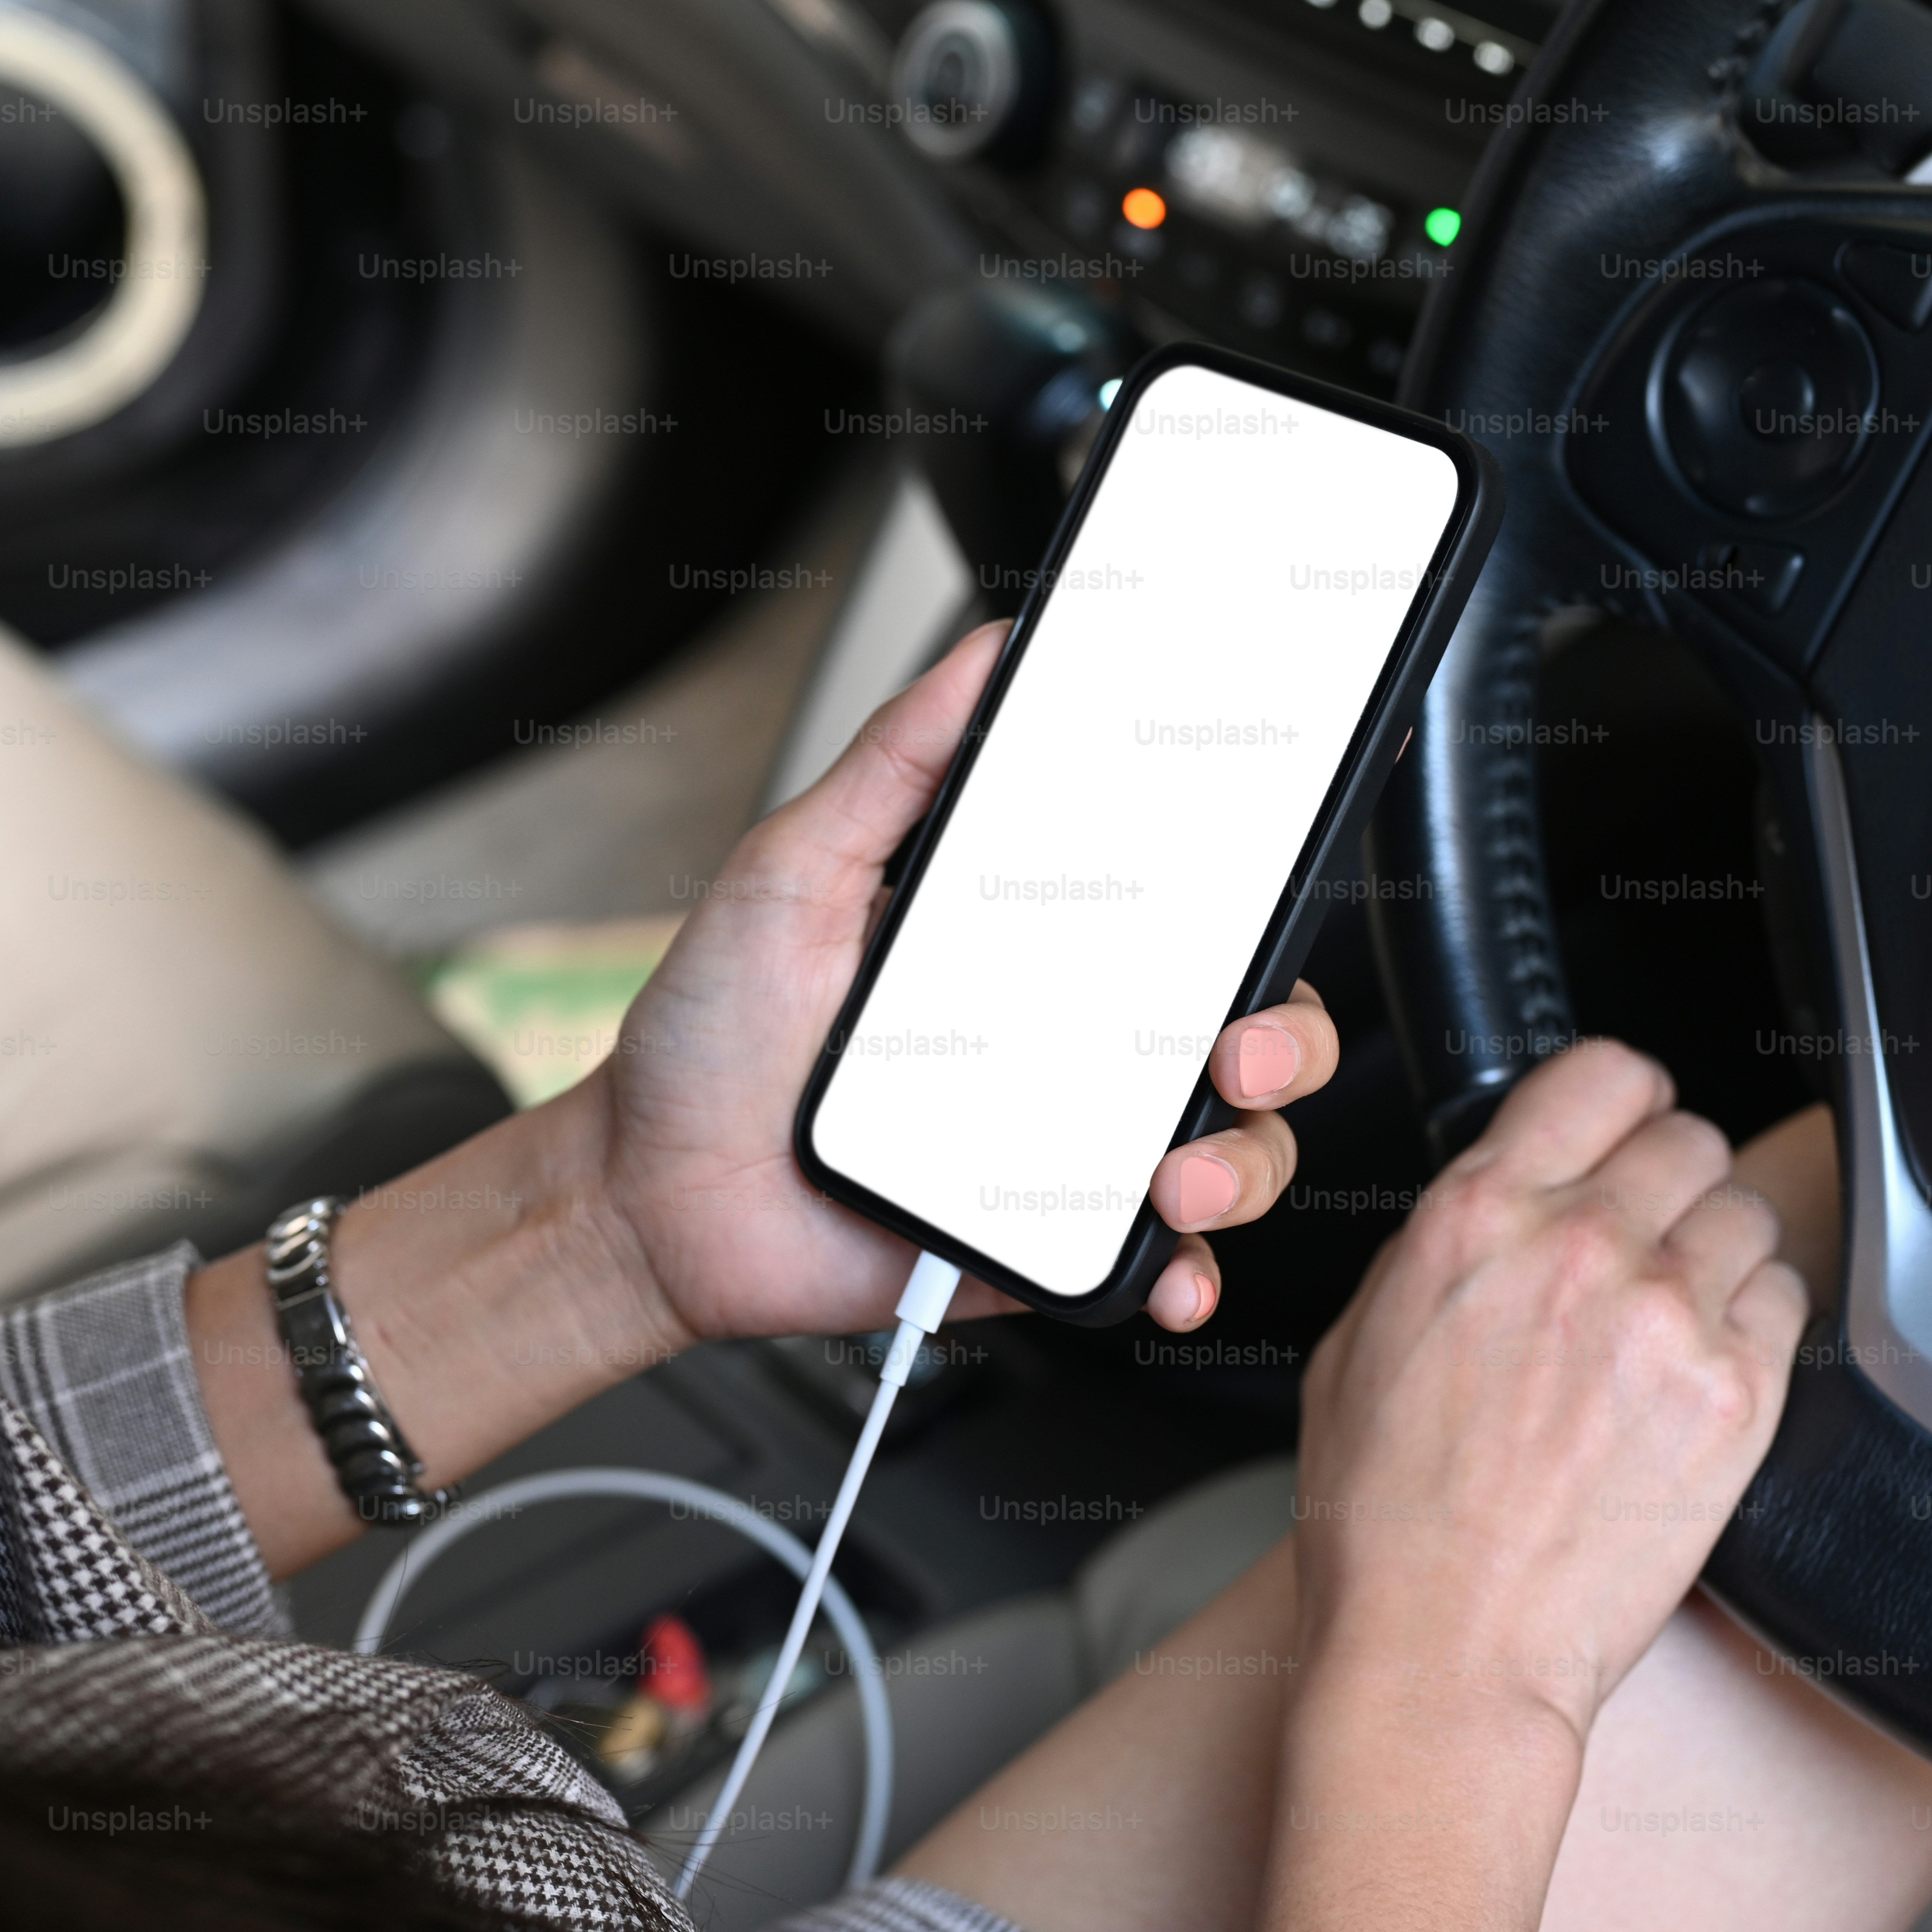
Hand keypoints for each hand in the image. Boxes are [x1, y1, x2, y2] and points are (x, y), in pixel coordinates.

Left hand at [594, 621, 1339, 1348]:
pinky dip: (1186, 1275)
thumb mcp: (794, 866)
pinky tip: (1169, 1268)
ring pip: (1229, 1151)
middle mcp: (1071, 1045)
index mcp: (1034, 949)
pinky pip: (1154, 1266)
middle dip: (1283, 1041)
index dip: (1250, 910)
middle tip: (1236, 1051)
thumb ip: (896, 763)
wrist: (648, 1190)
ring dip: (1241, 1163)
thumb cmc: (712, 1035)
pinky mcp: (1040, 1245)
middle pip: (1244, 1032)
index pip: (1183, 916)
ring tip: (1179, 1177)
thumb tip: (986, 656)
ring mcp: (1064, 1150)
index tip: (1262, 900)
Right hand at [1289, 1038, 1809, 1743]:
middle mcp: (1580, 1245)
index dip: (1625, 1096)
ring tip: (1676, 1316)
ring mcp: (1668, 1317)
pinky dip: (1758, 1323)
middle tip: (1648, 1240)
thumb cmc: (1387, 1514)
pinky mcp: (1736, 1397)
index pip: (1603, 1073)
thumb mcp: (1362, 1336)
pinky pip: (1789, 1302)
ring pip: (1749, 1216)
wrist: (1446, 1643)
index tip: (1630, 1123)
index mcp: (1479, 1214)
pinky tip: (1704, 1368)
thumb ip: (1445, 1244)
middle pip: (1690, 1138)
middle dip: (1670, 1181)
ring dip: (1719, 1253)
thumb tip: (1507, 1200)